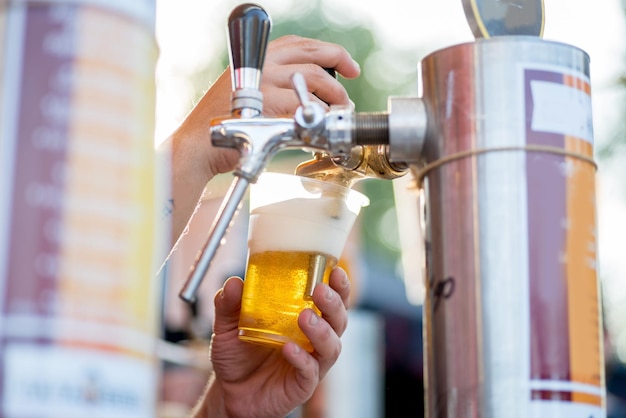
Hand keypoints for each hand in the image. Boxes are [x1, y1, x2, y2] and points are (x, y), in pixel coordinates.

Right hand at [161, 35, 359, 244]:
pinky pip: (305, 105)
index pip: (299, 44)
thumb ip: (274, 86)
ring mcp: (263, 82)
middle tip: (349, 87)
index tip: (346, 65)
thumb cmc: (225, 125)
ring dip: (333, 95)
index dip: (328, 51)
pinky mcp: (267, 103)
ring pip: (313, 78)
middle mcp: (260, 64)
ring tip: (337, 110)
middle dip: (339, 65)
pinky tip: (319, 125)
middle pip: (311, 54)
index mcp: (256, 58)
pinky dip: (318, 115)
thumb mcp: (246, 93)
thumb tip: (312, 92)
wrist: (200, 144)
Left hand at [191, 267, 350, 417]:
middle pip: (338, 319)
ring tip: (304, 317)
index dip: (339, 285)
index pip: (331, 299)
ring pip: (331, 346)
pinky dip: (302, 358)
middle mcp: (314, 339)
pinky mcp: (302, 384)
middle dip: (334, 303)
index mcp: (304, 317)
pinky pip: (310, 371)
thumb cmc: (237, 354)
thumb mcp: (228, 325)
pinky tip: (289, 348)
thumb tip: (233, 282)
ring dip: (322, 330)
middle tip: (320, 290)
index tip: (334, 270)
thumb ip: (229, 304)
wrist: (229, 392)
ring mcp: (311, 362)